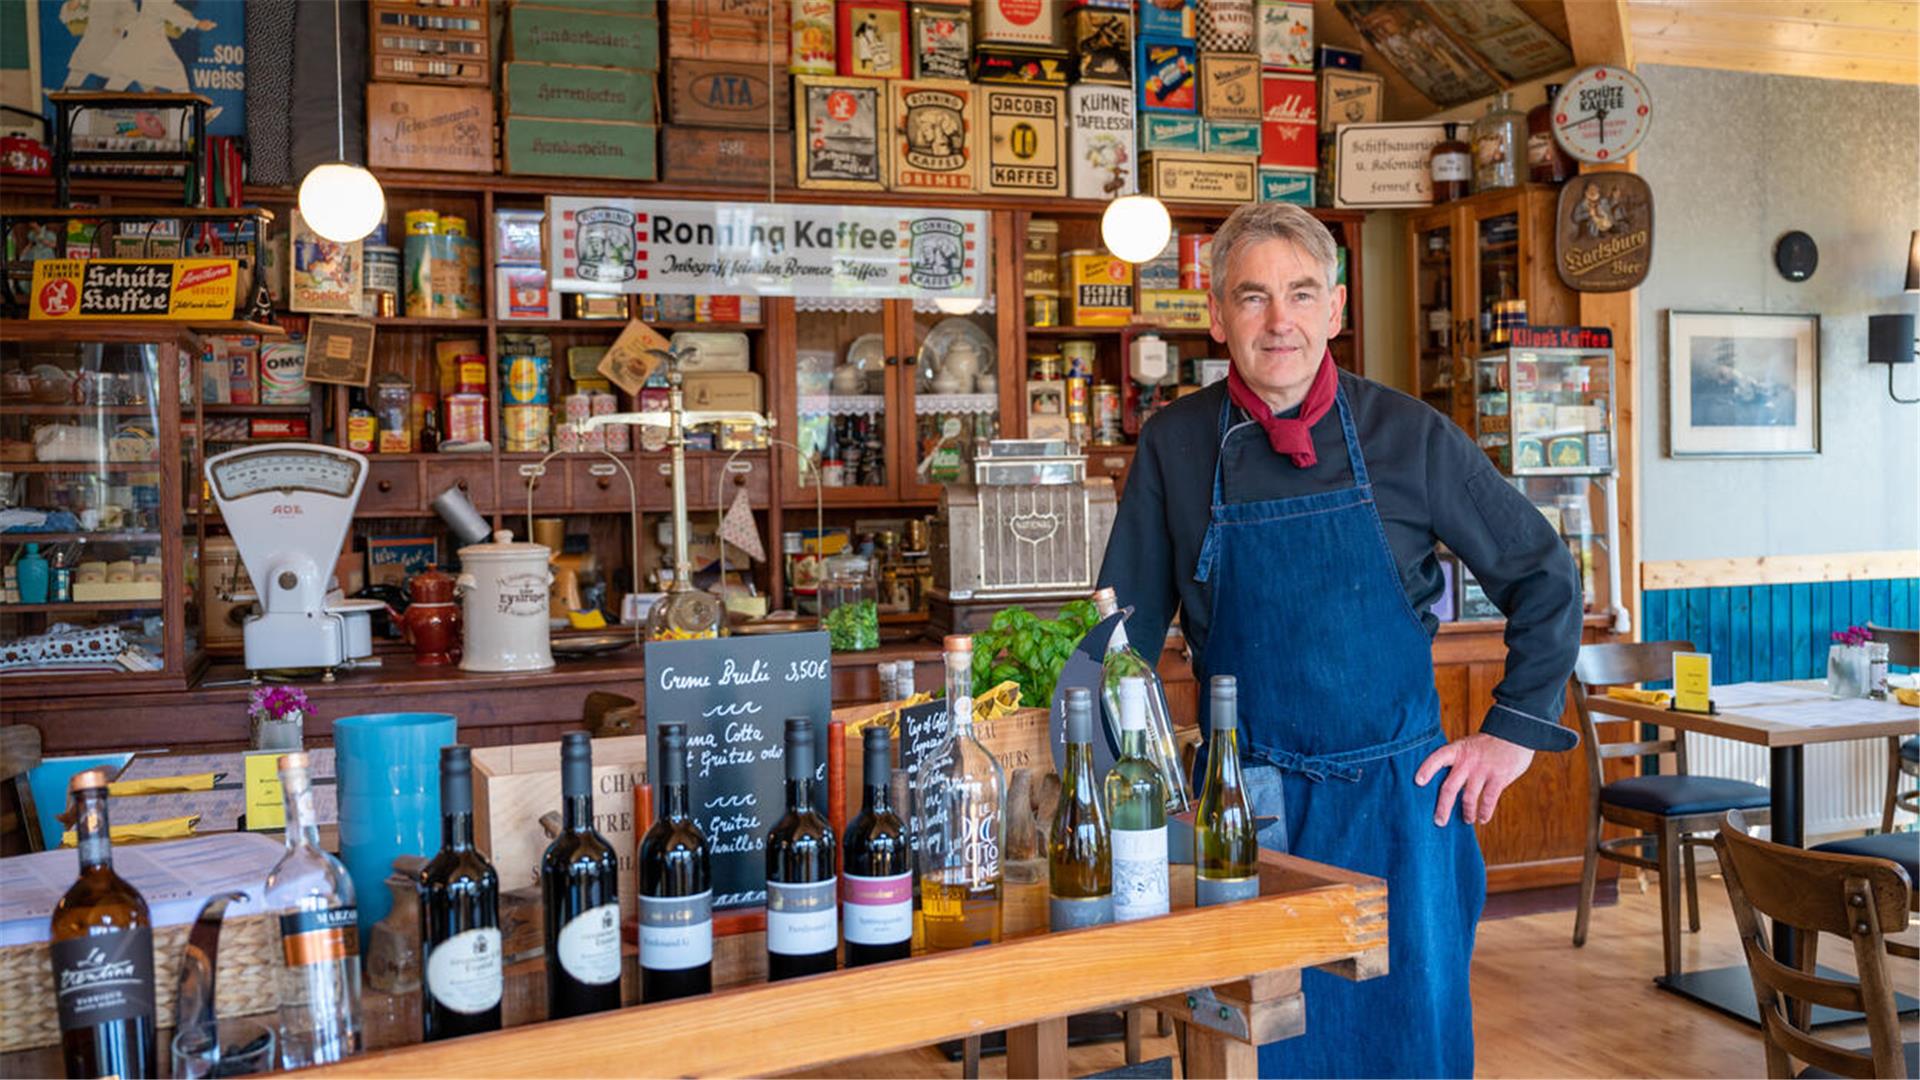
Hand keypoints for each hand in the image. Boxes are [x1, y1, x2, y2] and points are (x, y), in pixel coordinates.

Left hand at [1414, 734, 1534, 826]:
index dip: (1427, 769)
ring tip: (1466, 820)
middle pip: (1450, 787)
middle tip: (1439, 821)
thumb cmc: (1487, 745)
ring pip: (1469, 797)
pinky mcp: (1499, 777)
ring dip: (1467, 812)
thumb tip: (1446, 787)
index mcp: (1457, 750)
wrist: (1515, 734)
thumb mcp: (1468, 746)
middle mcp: (1468, 761)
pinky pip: (1488, 800)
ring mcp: (1483, 769)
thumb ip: (1457, 763)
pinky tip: (1482, 818)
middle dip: (1443, 807)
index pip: (1437, 758)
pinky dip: (1484, 812)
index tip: (1418, 782)